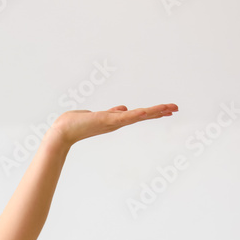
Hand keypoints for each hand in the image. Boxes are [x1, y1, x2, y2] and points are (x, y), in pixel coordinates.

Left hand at [47, 103, 178, 146]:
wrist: (63, 131)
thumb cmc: (75, 124)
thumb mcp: (97, 115)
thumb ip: (111, 112)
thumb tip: (122, 108)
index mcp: (115, 120)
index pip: (138, 115)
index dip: (153, 112)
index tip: (167, 110)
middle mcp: (117, 122)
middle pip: (142, 116)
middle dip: (159, 112)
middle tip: (176, 108)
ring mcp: (113, 122)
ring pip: (138, 116)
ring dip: (154, 111)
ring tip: (169, 108)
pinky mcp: (107, 121)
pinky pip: (125, 118)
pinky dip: (136, 115)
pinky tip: (148, 111)